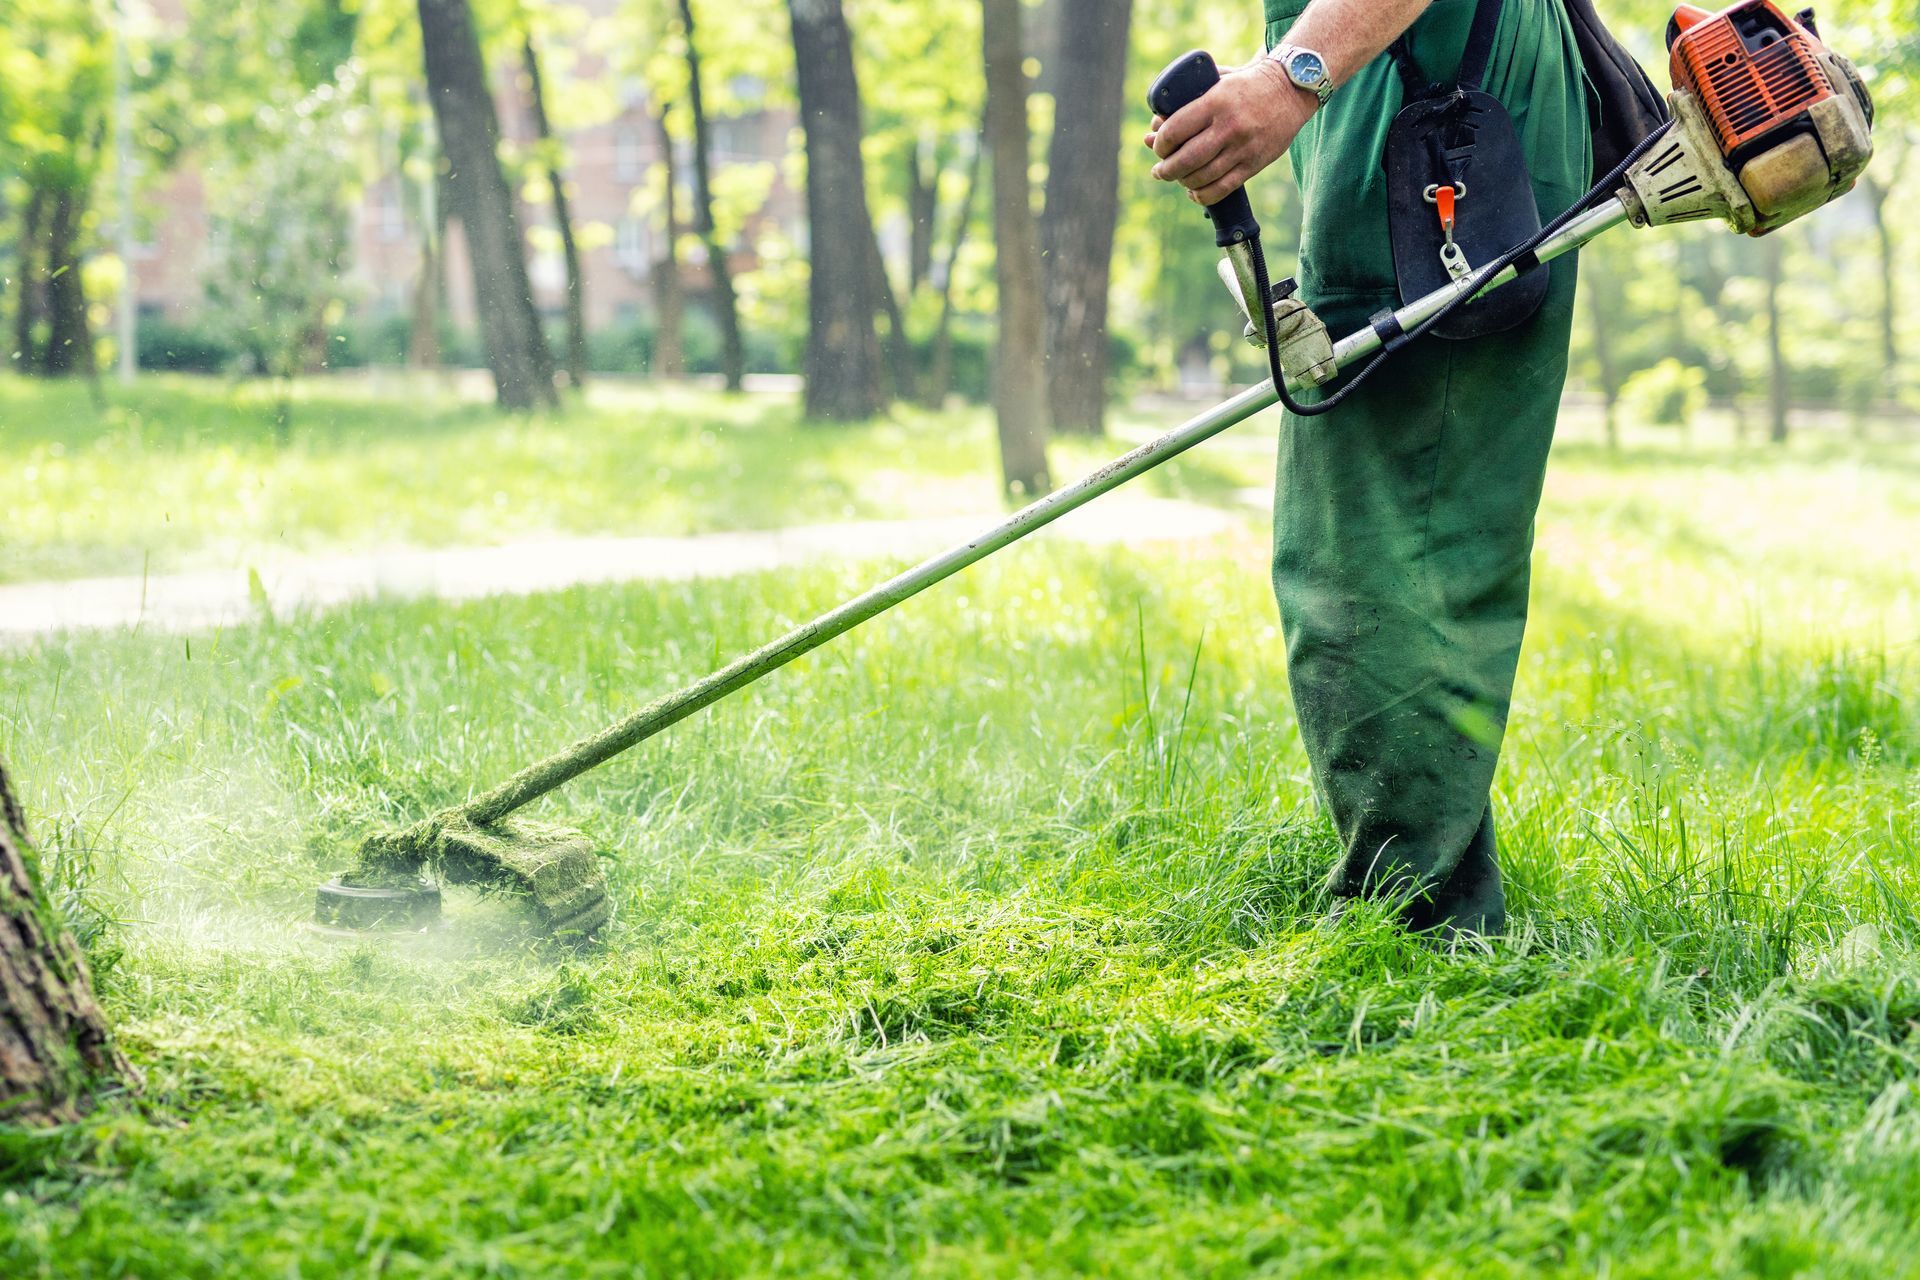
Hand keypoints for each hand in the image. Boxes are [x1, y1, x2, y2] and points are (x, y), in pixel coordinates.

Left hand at [1143, 58, 1316, 206]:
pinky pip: (1223, 188)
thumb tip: (1155, 127)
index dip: (1160, 144)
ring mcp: (1243, 147)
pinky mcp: (1254, 163)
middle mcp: (1229, 126)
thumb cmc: (1246, 84)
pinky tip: (1194, 192)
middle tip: (1159, 170)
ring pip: (1203, 177)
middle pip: (1186, 159)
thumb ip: (1187, 99)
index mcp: (1216, 102)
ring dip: (1183, 182)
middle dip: (1166, 169)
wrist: (1290, 90)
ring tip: (1176, 178)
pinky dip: (1203, 195)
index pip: (1175, 130)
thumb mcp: (1217, 80)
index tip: (1157, 147)